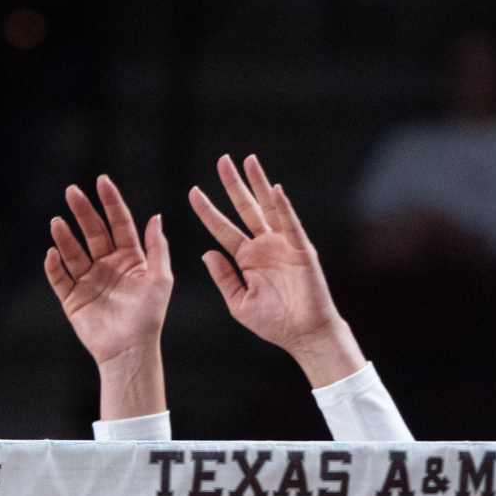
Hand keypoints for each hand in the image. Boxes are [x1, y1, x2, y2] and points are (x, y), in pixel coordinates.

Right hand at [43, 175, 171, 367]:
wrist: (131, 351)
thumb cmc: (149, 317)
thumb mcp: (161, 279)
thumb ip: (157, 247)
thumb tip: (155, 216)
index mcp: (130, 259)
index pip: (118, 223)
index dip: (110, 202)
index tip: (101, 181)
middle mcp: (107, 266)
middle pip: (93, 232)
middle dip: (82, 212)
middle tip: (71, 192)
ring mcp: (88, 282)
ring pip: (73, 252)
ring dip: (65, 237)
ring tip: (57, 222)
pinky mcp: (72, 299)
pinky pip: (59, 279)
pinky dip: (54, 267)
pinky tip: (52, 254)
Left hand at [190, 154, 365, 386]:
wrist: (303, 335)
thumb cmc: (273, 323)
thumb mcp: (238, 302)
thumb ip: (223, 277)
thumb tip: (206, 253)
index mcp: (247, 258)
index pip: (223, 229)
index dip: (208, 211)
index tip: (192, 192)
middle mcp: (264, 246)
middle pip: (245, 209)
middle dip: (233, 185)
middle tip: (221, 161)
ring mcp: (283, 245)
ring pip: (268, 208)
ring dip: (259, 184)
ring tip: (248, 160)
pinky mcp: (301, 250)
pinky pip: (291, 225)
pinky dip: (283, 207)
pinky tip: (274, 190)